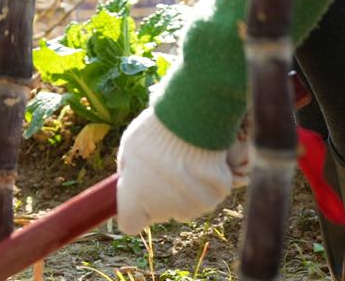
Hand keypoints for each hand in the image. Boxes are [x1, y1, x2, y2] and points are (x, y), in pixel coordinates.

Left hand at [115, 108, 242, 233]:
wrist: (191, 120)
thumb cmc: (155, 131)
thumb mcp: (130, 146)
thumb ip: (129, 168)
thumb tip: (131, 176)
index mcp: (135, 202)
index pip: (130, 224)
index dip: (134, 210)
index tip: (138, 195)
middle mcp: (162, 211)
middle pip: (162, 211)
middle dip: (162, 194)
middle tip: (166, 166)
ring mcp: (191, 206)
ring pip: (187, 204)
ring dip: (186, 188)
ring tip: (185, 157)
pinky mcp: (215, 197)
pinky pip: (209, 192)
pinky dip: (207, 180)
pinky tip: (203, 159)